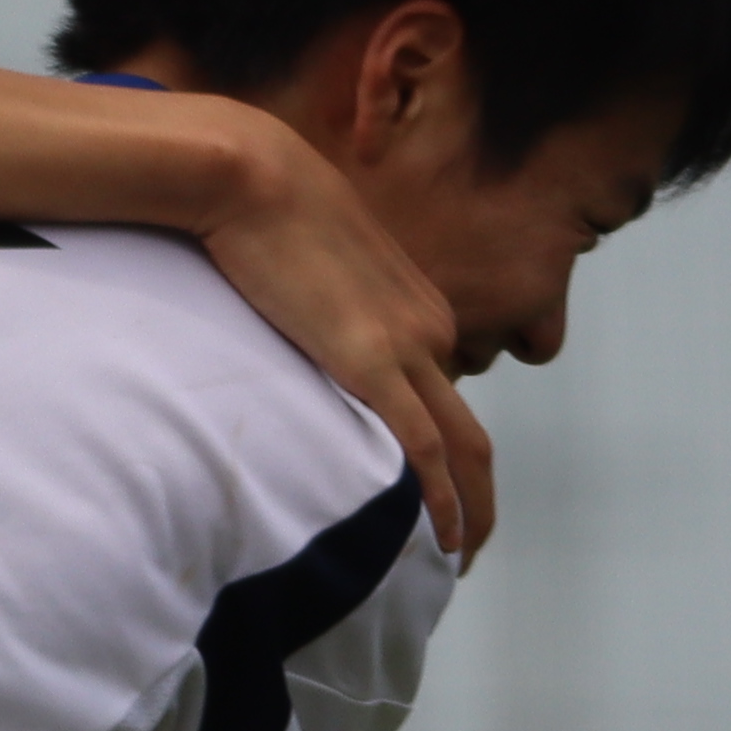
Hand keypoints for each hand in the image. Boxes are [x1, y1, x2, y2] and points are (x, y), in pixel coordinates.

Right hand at [192, 112, 491, 561]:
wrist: (252, 171)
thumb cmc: (263, 201)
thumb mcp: (310, 259)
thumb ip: (321, 304)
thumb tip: (295, 332)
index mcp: (416, 304)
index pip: (439, 395)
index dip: (439, 452)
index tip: (420, 493)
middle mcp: (428, 328)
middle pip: (471, 432)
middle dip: (479, 496)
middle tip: (466, 547)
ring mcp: (407, 346)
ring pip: (462, 448)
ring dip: (471, 511)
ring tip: (461, 560)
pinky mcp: (370, 362)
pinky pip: (420, 449)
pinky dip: (439, 500)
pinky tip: (441, 541)